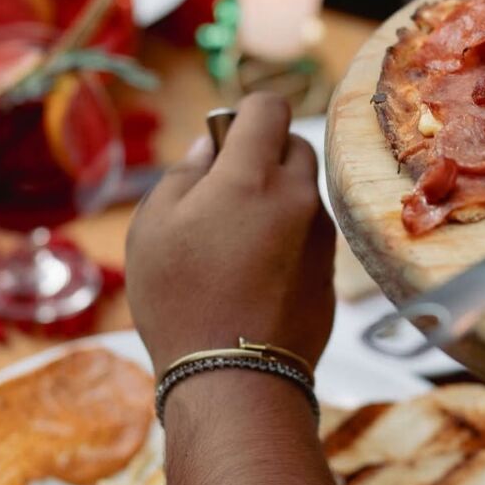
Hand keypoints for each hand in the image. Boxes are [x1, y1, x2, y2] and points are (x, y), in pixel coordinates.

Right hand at [126, 93, 335, 378]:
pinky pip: (310, 232)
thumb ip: (185, 173)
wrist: (235, 379)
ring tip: (237, 240)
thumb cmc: (180, 299)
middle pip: (294, 144)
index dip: (245, 113)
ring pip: (305, 190)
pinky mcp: (330, 269)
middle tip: (226, 191)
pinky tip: (257, 272)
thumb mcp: (153, 226)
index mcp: (251, 175)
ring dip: (278, 196)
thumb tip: (211, 146)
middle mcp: (298, 195)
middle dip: (264, 153)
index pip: (269, 106)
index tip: (225, 138)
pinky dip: (289, 235)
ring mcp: (321, 234)